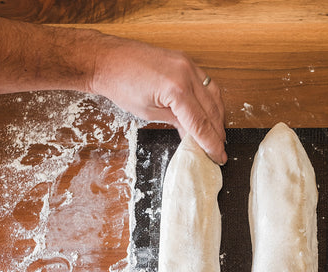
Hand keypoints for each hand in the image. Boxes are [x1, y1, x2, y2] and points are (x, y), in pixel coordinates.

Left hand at [90, 36, 226, 163]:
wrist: (108, 59)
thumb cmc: (120, 85)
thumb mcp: (149, 113)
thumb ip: (176, 123)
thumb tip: (192, 136)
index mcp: (176, 89)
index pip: (201, 123)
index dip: (212, 143)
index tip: (219, 156)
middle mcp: (187, 74)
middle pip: (212, 110)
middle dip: (217, 133)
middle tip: (219, 151)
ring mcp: (188, 65)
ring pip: (215, 96)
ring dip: (218, 117)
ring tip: (217, 135)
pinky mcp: (186, 61)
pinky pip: (207, 83)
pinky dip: (211, 100)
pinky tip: (211, 113)